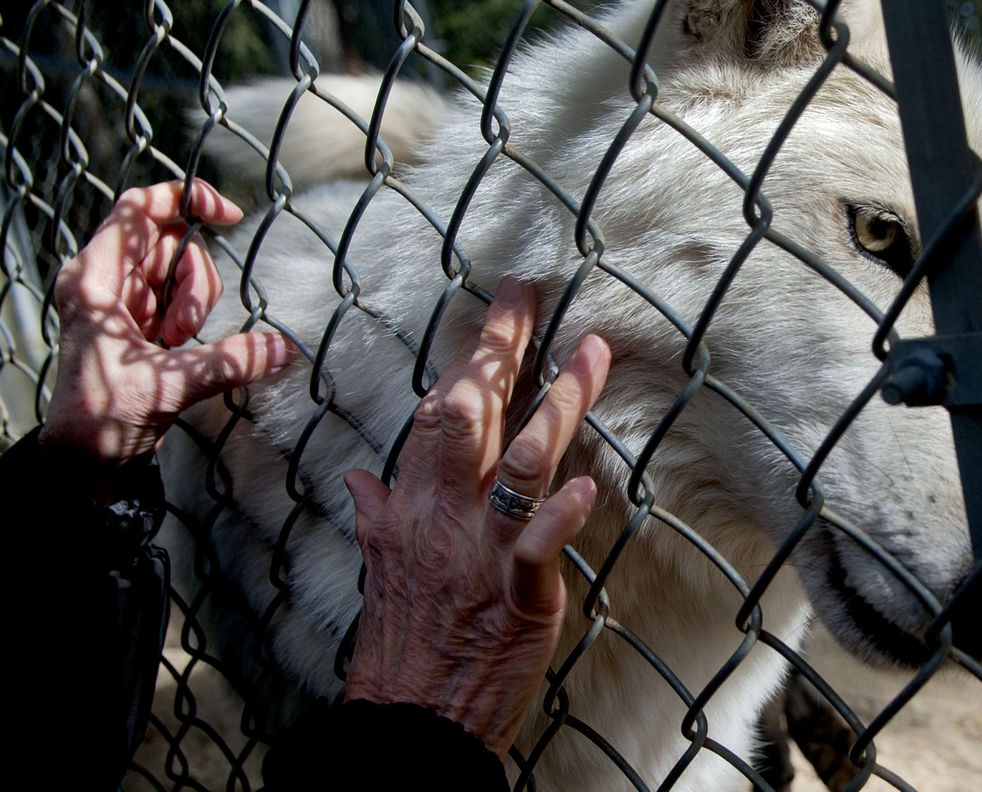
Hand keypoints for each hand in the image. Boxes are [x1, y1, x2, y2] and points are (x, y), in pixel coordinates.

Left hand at [40, 179, 292, 463]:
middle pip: (171, 241)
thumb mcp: (169, 384)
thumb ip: (230, 360)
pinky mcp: (138, 322)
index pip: (140, 209)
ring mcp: (122, 301)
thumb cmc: (101, 417)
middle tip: (189, 328)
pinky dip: (193, 318)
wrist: (84, 459)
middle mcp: (104, 280)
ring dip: (195, 303)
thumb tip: (285, 347)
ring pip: (179, 272)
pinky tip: (181, 348)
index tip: (229, 215)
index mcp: (94, 279)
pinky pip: (180, 299)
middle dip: (196, 279)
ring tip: (180, 344)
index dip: (187, 199)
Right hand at [343, 277, 610, 756]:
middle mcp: (445, 515)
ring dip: (556, 406)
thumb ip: (375, 514)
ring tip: (590, 355)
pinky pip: (534, 549)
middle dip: (504, 348)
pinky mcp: (517, 599)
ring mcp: (481, 554)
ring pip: (517, 464)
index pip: (439, 408)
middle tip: (534, 293)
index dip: (473, 351)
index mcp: (414, 504)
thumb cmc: (400, 641)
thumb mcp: (377, 569)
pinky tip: (584, 483)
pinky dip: (558, 516)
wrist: (409, 721)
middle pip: (472, 415)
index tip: (504, 304)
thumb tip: (358, 476)